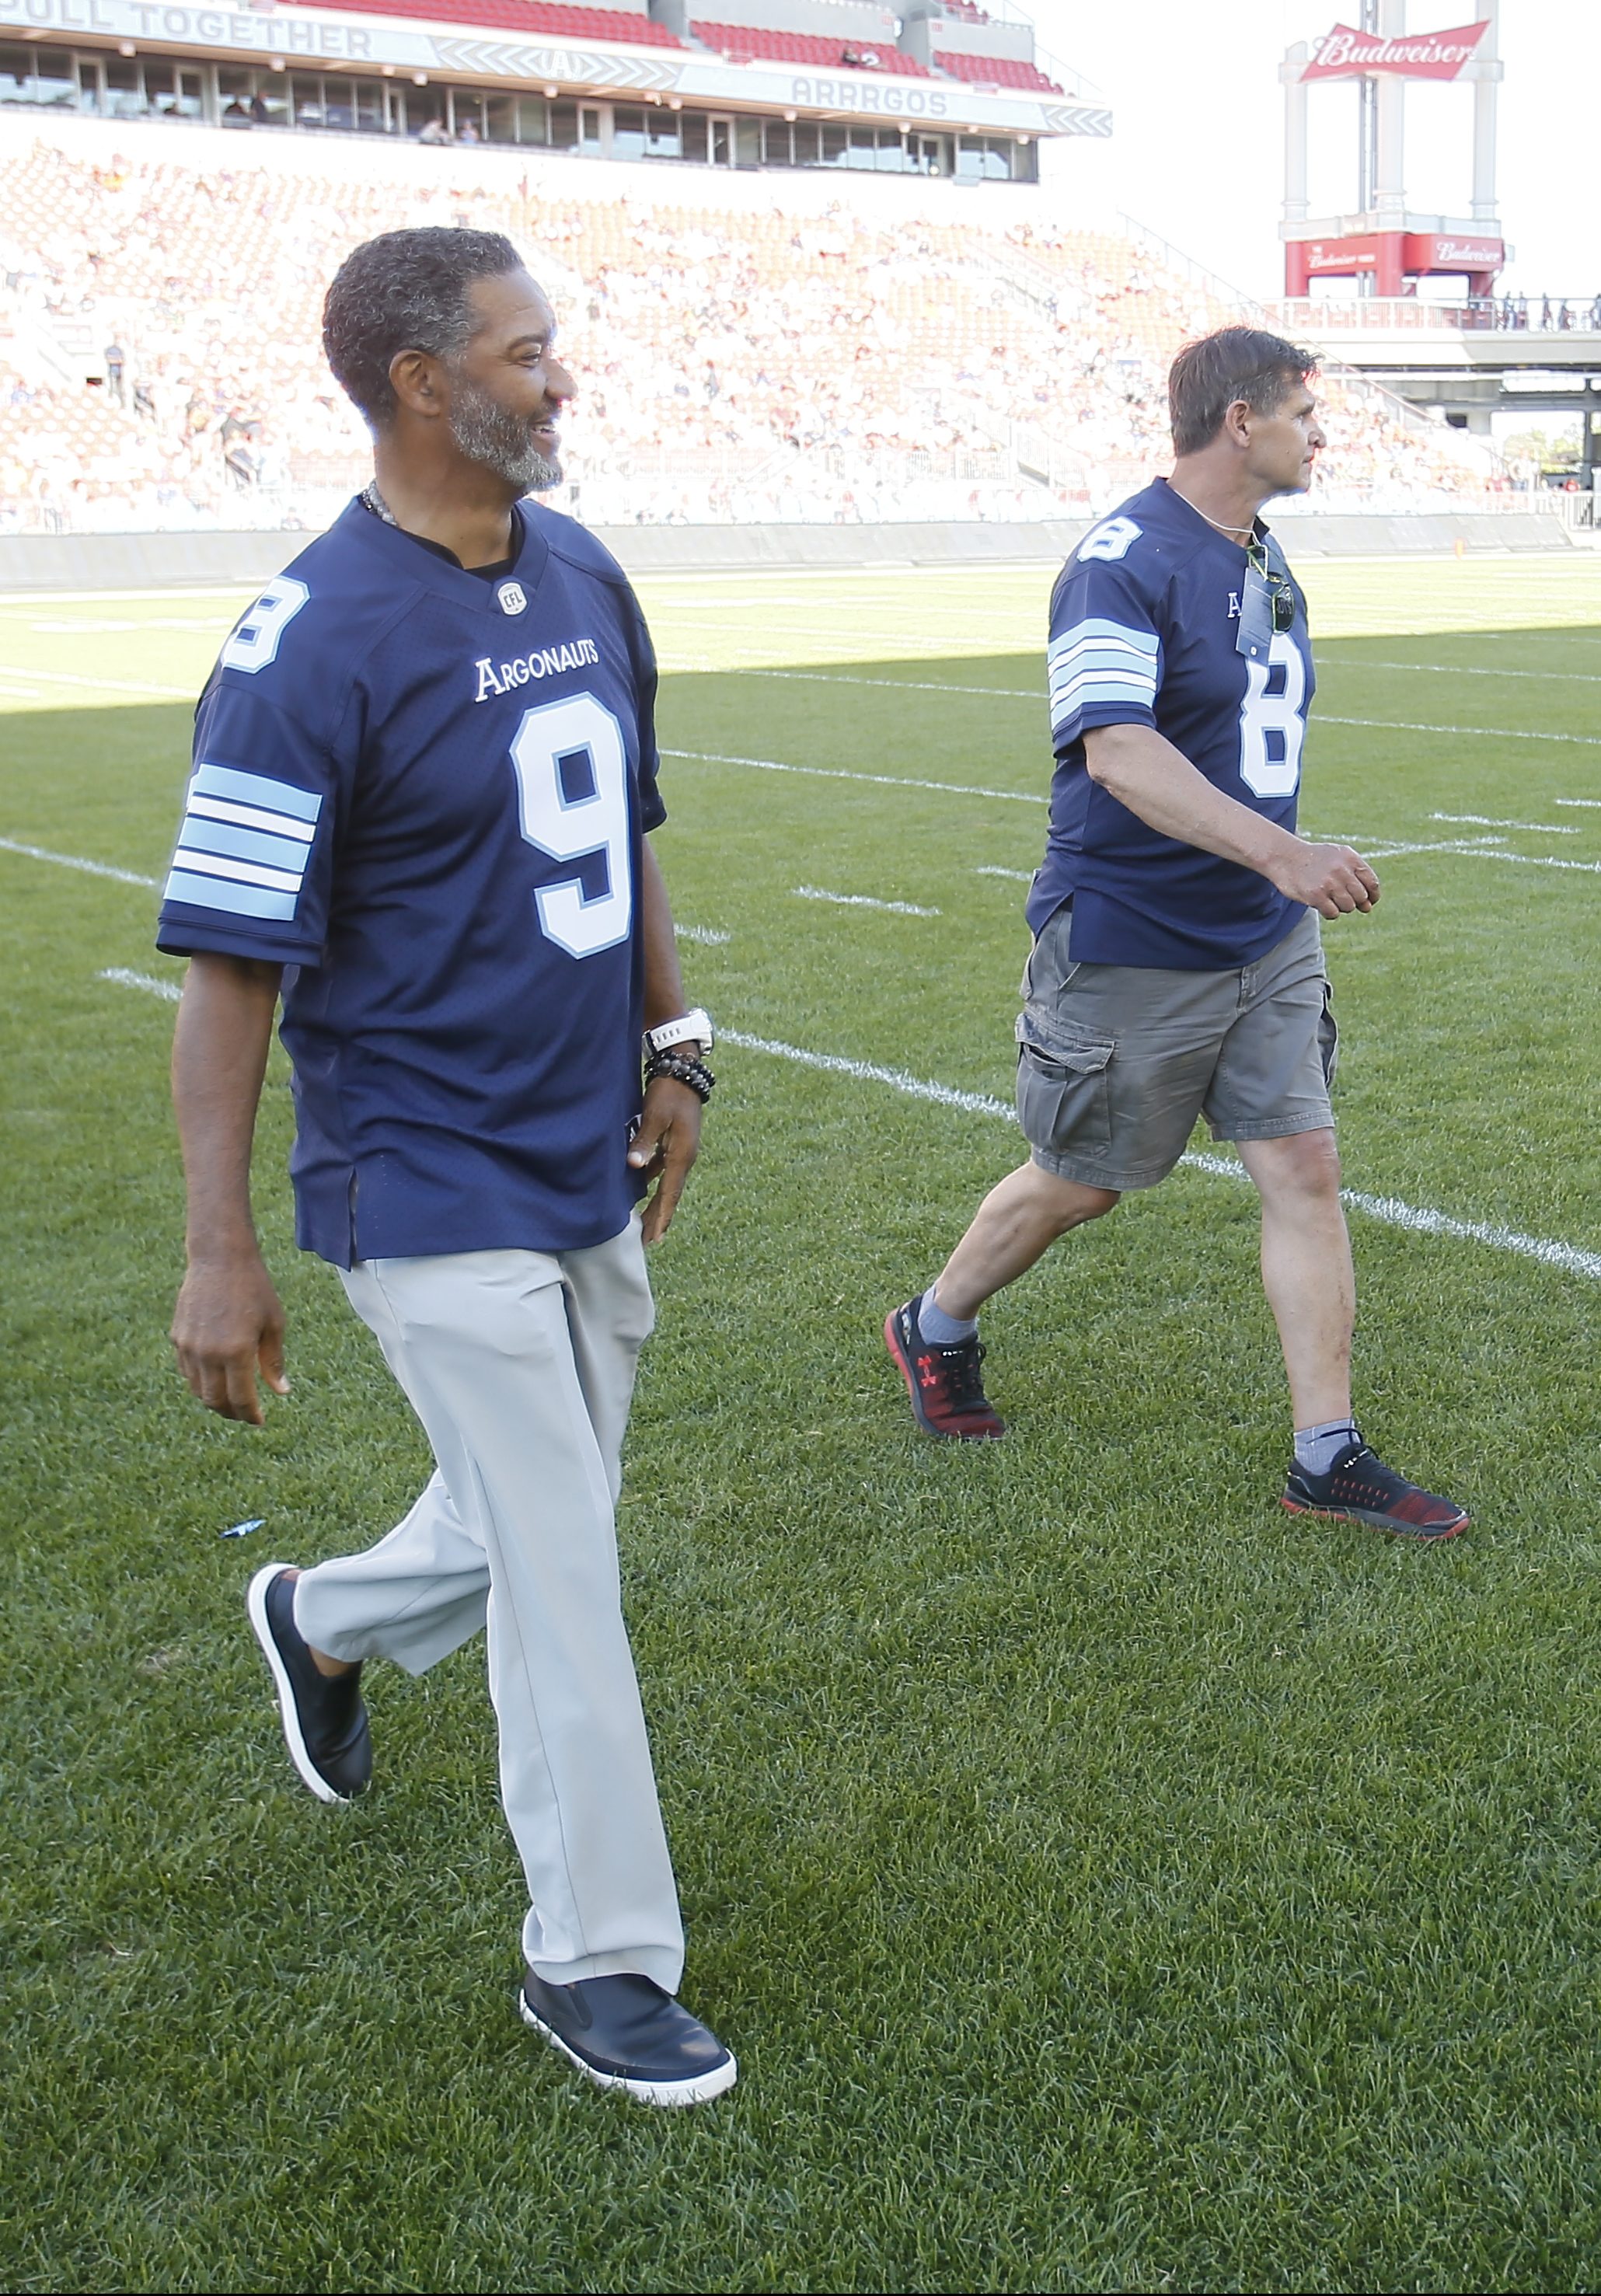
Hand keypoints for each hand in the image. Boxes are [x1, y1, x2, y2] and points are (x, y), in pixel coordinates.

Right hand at [171, 1249, 288, 1425]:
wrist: (219, 1259)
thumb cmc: (254, 1289)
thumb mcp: (273, 1324)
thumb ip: (274, 1362)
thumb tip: (281, 1392)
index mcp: (236, 1352)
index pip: (240, 1400)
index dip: (250, 1415)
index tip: (259, 1420)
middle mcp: (208, 1354)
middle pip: (214, 1401)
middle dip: (231, 1413)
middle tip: (245, 1414)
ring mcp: (188, 1347)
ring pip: (197, 1390)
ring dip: (213, 1400)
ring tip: (231, 1399)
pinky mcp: (177, 1338)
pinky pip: (187, 1371)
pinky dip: (200, 1381)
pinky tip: (215, 1377)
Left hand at [628, 1074, 703, 1243]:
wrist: (683, 1072)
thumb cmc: (668, 1093)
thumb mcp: (655, 1115)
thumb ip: (645, 1141)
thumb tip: (634, 1166)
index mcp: (682, 1155)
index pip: (670, 1193)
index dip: (661, 1216)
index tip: (655, 1237)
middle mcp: (685, 1157)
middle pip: (670, 1194)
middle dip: (659, 1217)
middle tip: (649, 1241)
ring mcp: (681, 1151)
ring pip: (667, 1184)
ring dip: (657, 1202)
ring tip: (645, 1222)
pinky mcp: (676, 1143)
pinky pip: (664, 1170)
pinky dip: (655, 1184)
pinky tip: (642, 1189)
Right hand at [1269, 839, 1380, 918]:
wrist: (1285, 857)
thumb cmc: (1314, 859)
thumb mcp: (1337, 857)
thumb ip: (1356, 875)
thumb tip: (1369, 906)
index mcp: (1350, 858)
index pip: (1372, 883)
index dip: (1372, 896)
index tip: (1368, 901)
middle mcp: (1341, 869)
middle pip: (1361, 897)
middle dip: (1355, 902)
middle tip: (1342, 898)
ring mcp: (1328, 883)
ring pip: (1348, 907)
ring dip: (1340, 907)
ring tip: (1329, 898)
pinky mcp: (1315, 895)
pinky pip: (1333, 913)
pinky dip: (1329, 912)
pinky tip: (1321, 903)